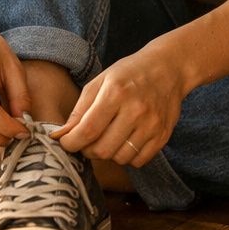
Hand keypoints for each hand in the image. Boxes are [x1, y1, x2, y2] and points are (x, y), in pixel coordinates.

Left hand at [51, 47, 185, 167]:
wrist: (169, 68)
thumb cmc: (129, 73)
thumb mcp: (100, 82)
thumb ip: (79, 110)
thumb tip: (59, 136)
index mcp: (116, 93)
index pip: (88, 130)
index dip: (71, 143)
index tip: (67, 142)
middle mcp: (136, 110)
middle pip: (102, 150)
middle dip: (88, 150)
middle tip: (87, 140)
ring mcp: (152, 125)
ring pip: (120, 158)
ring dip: (108, 153)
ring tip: (109, 137)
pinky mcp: (163, 136)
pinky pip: (138, 161)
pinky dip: (127, 156)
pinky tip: (125, 140)